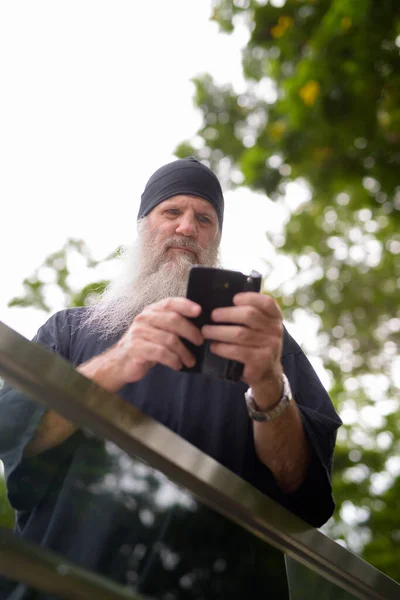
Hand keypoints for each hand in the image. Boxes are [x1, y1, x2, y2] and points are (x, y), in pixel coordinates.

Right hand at [79, 298, 202, 391]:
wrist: (121, 362)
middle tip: (200, 342)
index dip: (185, 305)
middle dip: (191, 331)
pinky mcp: (136, 348)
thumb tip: (199, 327)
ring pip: (169, 339)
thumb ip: (173, 325)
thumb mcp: (158, 331)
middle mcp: (144, 318)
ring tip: (190, 361)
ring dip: (184, 352)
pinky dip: (173, 360)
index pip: (169, 302)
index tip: (199, 311)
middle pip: (173, 320)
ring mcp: (138, 333)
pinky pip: (161, 353)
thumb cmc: (146, 345)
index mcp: (151, 311)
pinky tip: (177, 365)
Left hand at [202, 292, 283, 394]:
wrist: (268, 374)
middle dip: (227, 314)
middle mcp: (276, 330)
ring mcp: (270, 346)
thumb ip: (249, 315)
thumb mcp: (260, 328)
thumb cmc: (257, 345)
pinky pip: (237, 351)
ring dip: (218, 331)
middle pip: (249, 315)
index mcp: (275, 318)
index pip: (266, 302)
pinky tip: (214, 347)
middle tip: (212, 316)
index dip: (249, 297)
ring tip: (206, 331)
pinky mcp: (260, 361)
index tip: (233, 299)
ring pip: (240, 334)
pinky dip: (222, 348)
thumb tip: (221, 303)